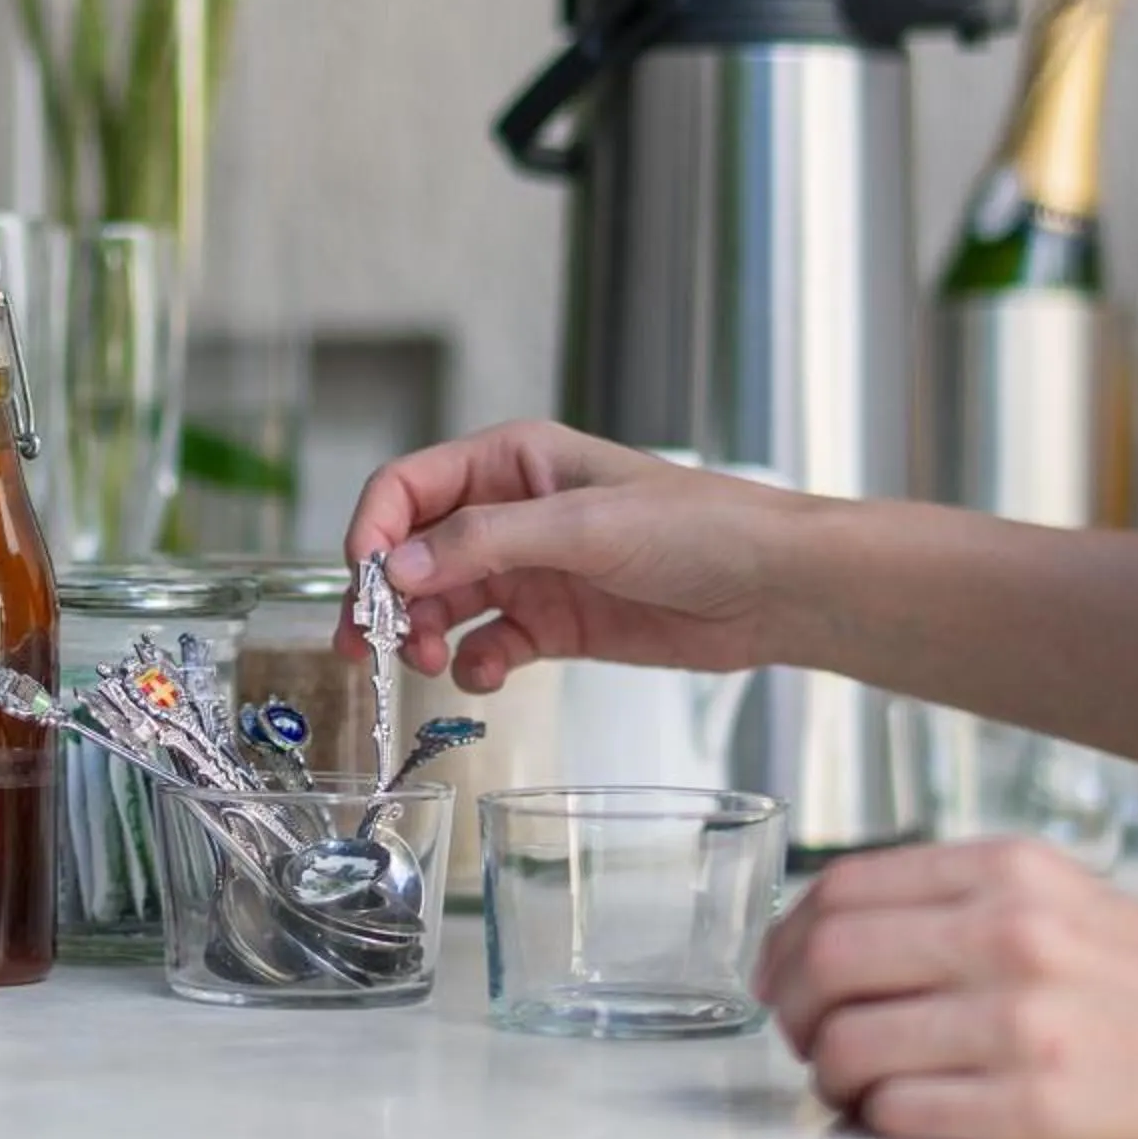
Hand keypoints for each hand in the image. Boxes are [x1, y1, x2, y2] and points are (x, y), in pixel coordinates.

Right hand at [338, 420, 801, 687]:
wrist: (775, 589)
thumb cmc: (699, 527)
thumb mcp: (584, 525)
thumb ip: (486, 543)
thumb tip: (398, 569)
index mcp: (512, 461)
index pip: (409, 488)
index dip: (374, 532)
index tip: (363, 585)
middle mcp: (511, 512)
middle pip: (414, 552)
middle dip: (387, 597)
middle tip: (369, 646)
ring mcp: (532, 570)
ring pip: (443, 603)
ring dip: (423, 635)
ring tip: (429, 663)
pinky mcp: (554, 623)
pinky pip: (488, 645)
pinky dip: (474, 665)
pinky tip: (485, 677)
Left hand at [762, 837, 1137, 1138]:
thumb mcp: (1074, 907)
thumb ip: (970, 905)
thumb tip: (854, 933)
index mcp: (1013, 872)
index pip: (845, 884)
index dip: (789, 934)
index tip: (781, 970)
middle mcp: (1009, 932)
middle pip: (828, 954)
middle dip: (792, 1005)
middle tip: (802, 1036)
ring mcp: (1019, 1021)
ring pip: (851, 1038)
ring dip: (829, 1072)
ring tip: (847, 1086)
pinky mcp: (1033, 1108)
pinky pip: (899, 1108)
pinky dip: (876, 1118)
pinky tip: (894, 1118)